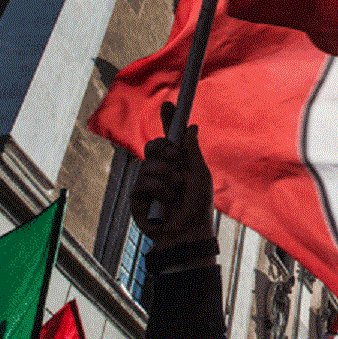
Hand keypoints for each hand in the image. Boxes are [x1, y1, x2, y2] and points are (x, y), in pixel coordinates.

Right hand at [130, 101, 214, 250]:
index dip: (168, 121)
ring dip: (165, 174)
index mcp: (177, 164)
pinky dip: (158, 188)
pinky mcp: (138, 198)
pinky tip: (165, 200)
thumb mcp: (200, 175)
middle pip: (153, 146)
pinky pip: (143, 181)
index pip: (169, 139)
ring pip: (148, 163)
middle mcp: (160, 171)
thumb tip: (191, 127)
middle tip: (175, 158)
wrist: (188, 233)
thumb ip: (192, 151)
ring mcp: (148, 184)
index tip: (170, 105)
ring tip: (176, 189)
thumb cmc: (197, 207)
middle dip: (164, 147)